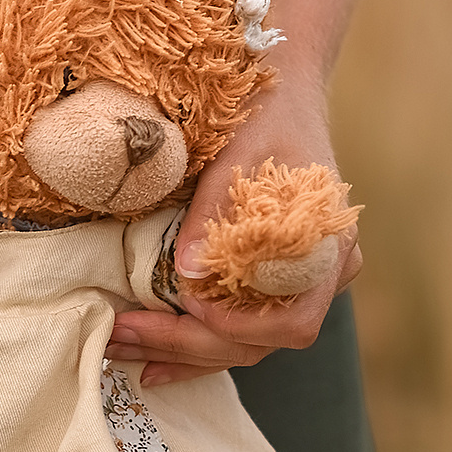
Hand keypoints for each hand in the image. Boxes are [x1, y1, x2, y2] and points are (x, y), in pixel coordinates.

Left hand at [105, 74, 359, 385]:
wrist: (287, 92)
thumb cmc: (268, 114)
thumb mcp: (239, 152)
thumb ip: (215, 211)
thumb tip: (185, 273)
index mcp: (328, 245)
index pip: (296, 319)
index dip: (241, 327)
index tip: (190, 308)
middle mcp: (323, 276)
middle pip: (261, 340)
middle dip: (187, 345)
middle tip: (122, 336)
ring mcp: (301, 284)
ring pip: (247, 344)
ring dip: (183, 352)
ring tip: (123, 351)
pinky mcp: (273, 283)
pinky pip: (240, 328)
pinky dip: (197, 345)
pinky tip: (154, 359)